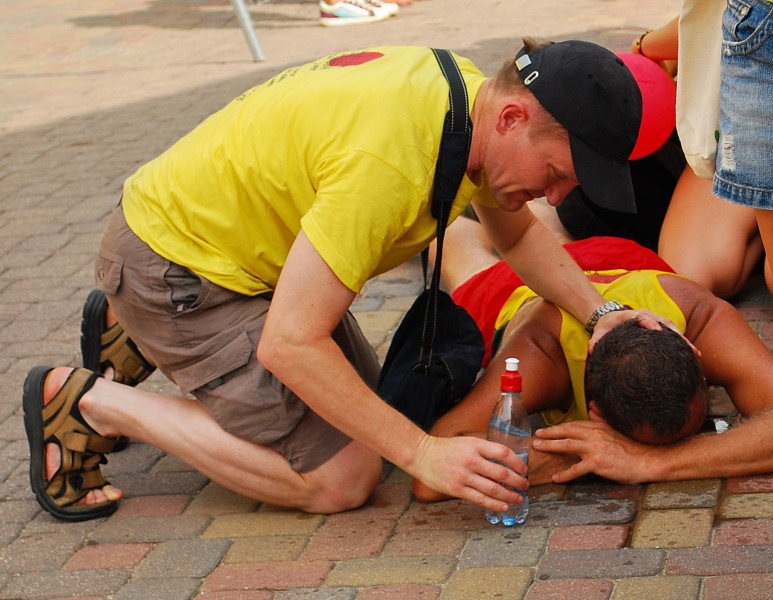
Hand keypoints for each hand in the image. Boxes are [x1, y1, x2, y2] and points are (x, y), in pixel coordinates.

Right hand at [410, 435, 527, 511]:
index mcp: (475, 445)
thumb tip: (505, 462)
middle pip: (502, 473)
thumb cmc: (445, 448)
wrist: (421, 455)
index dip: (517, 462)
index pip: (503, 453)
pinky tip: (504, 506)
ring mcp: (464, 476)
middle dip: (518, 481)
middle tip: (525, 486)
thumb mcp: (467, 442)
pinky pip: (480, 499)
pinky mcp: (457, 489)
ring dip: (510, 495)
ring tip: (519, 498)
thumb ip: (484, 450)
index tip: (524, 469)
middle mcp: (471, 460)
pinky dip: (495, 504)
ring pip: (494, 489)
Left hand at [532, 420, 656, 483]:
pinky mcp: (597, 463)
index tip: (547, 429)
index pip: (573, 425)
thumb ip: (602, 419)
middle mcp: (594, 435)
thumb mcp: (616, 429)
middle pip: (566, 431)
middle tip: (536, 436)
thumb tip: (591, 408)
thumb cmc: (634, 447)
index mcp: (598, 427)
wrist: (648, 460)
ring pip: (566, 445)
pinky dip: (564, 474)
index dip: (558, 427)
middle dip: (549, 433)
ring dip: (550, 446)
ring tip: (538, 448)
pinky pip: (576, 469)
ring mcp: (594, 449)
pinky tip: (556, 477)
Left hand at [588, 308, 699, 356]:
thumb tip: (592, 349)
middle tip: (687, 348)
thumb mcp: (598, 332)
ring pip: (673, 328)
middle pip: (665, 322)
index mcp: (632, 315)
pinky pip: (674, 333)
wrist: (609, 316)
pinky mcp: (659, 326)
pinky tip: (693, 354)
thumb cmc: (605, 326)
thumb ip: (595, 340)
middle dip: (676, 334)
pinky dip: (683, 342)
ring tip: (695, 353)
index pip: (643, 317)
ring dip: (684, 340)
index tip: (657, 330)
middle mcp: (647, 315)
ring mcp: (655, 320)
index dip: (649, 322)